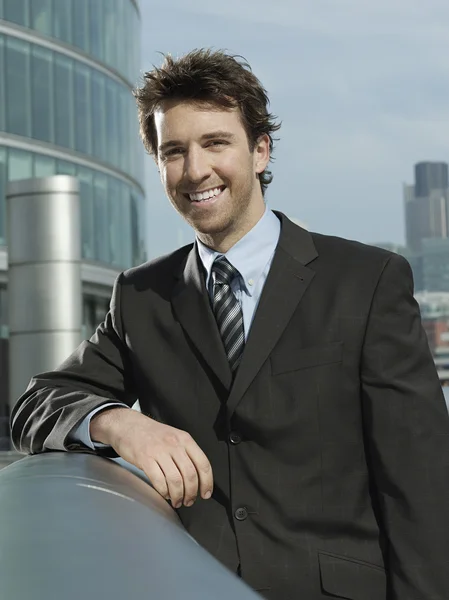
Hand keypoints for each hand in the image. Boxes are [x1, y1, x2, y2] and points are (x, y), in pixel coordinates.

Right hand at [91, 408, 212, 507]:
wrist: (128, 425)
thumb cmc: (152, 434)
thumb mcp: (174, 436)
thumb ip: (186, 453)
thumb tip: (198, 476)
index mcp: (185, 439)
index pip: (203, 463)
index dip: (207, 482)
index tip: (206, 493)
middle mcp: (174, 444)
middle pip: (190, 475)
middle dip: (191, 493)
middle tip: (189, 500)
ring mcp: (159, 451)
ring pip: (176, 480)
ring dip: (178, 496)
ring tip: (177, 501)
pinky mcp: (145, 459)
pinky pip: (159, 481)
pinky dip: (164, 492)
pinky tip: (164, 494)